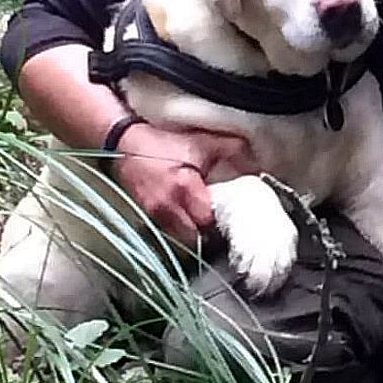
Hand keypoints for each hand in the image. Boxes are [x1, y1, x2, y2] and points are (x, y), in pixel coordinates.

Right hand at [108, 123, 258, 247]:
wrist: (125, 142)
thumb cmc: (163, 142)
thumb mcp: (201, 142)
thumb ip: (233, 151)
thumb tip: (257, 164)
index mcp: (184, 190)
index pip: (208, 222)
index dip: (221, 223)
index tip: (232, 220)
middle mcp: (168, 208)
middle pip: (195, 239)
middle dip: (209, 235)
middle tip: (220, 226)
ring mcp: (155, 216)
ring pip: (181, 240)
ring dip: (194, 235)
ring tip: (205, 225)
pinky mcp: (147, 217)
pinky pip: (169, 234)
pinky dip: (180, 231)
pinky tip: (187, 221)